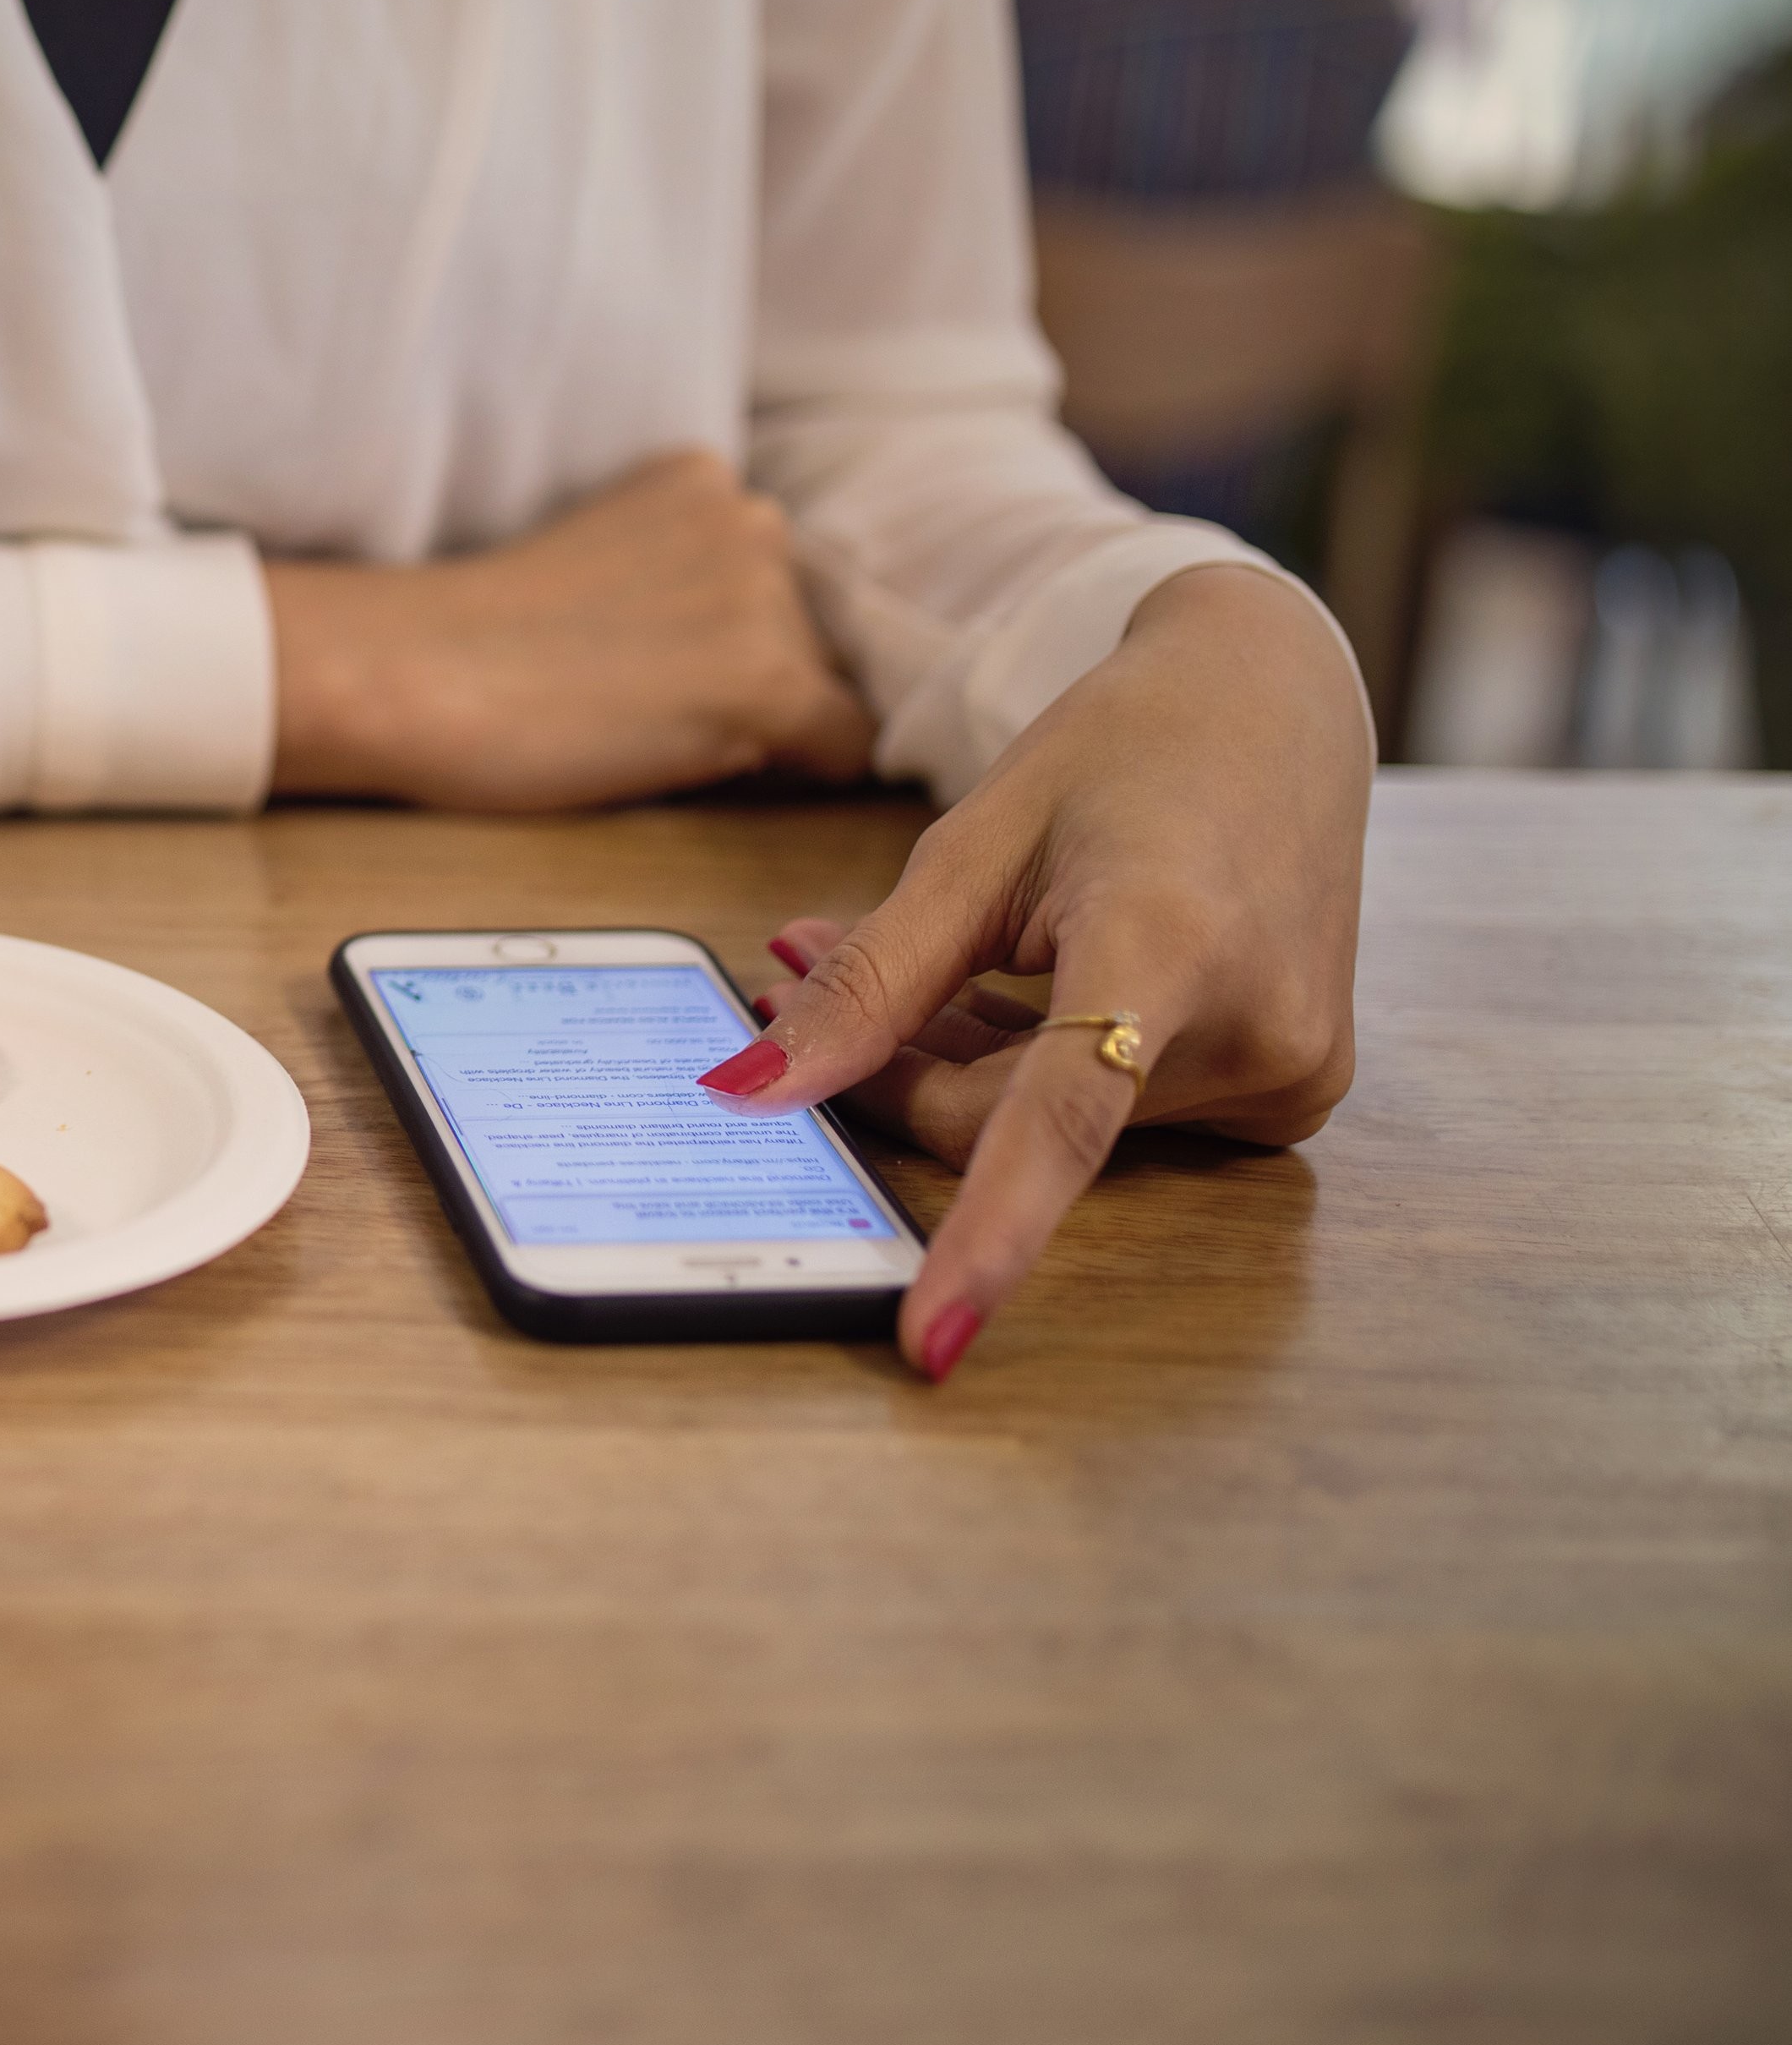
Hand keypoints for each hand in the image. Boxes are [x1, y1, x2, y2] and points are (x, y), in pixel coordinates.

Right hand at [266, 447, 876, 809]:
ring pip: (821, 689)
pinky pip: (845, 748)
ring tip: (646, 727)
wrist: (411, 671)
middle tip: (639, 700)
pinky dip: (799, 772)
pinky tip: (703, 765)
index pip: (772, 576)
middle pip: (808, 630)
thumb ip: (677, 573)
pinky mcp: (768, 682)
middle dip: (751, 672)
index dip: (719, 637)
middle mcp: (752, 518)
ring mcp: (765, 599)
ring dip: (760, 722)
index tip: (645, 665)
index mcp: (701, 477)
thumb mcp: (599, 560)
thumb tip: (729, 649)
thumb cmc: (467, 636)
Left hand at [713, 565, 1369, 1379]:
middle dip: (896, 1067)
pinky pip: (1117, 1117)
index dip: (987, 1234)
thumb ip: (866, 982)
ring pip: (1054, 1128)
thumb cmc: (1118, 753)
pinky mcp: (1296, 1091)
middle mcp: (1257, 1027)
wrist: (1273, 703)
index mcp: (1171, 944)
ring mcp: (1291, 1073)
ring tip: (933, 953)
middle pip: (1010, 1121)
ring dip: (964, 1062)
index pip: (1059, 1124)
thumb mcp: (969, 848)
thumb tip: (748, 1091)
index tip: (930, 1341)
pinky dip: (1044, 1069)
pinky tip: (1023, 985)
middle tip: (794, 959)